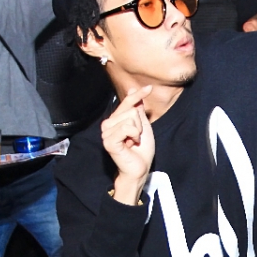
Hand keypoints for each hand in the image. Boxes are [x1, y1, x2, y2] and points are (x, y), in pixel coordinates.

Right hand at [102, 85, 153, 203]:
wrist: (139, 168)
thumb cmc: (141, 150)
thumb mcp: (143, 126)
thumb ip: (137, 109)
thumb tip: (133, 91)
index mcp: (115, 120)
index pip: (127, 102)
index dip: (138, 95)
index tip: (149, 88)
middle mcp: (108, 124)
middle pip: (131, 110)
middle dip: (140, 124)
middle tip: (136, 138)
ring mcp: (106, 132)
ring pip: (130, 118)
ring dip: (137, 131)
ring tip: (133, 142)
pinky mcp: (108, 141)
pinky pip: (126, 128)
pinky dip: (133, 136)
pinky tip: (130, 144)